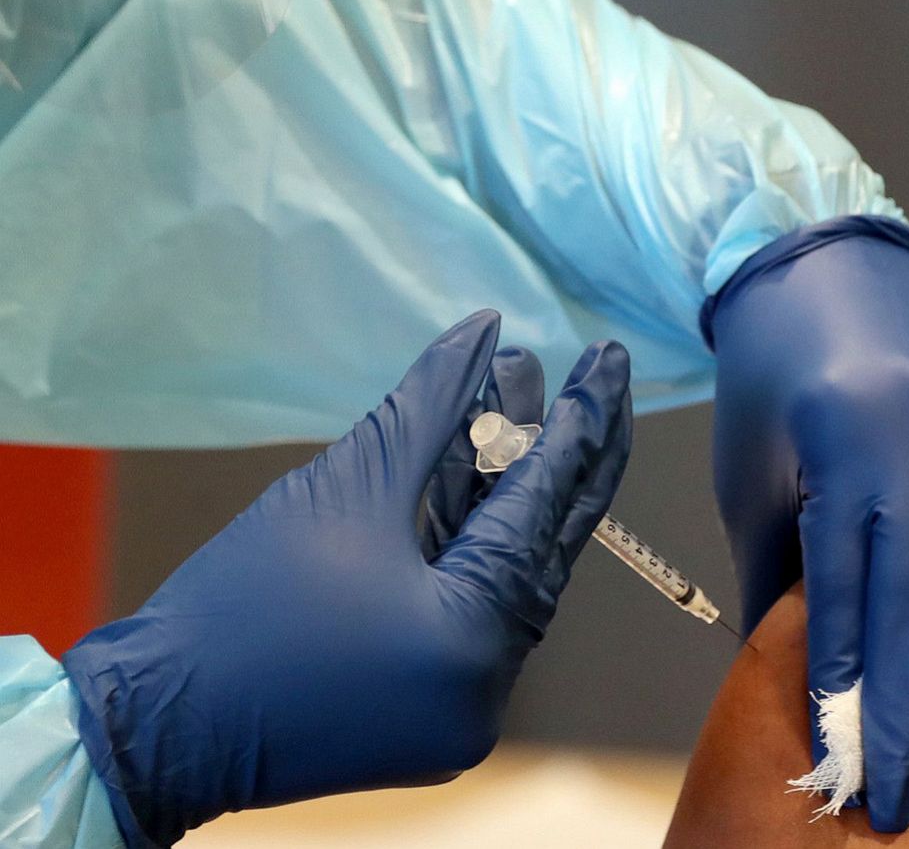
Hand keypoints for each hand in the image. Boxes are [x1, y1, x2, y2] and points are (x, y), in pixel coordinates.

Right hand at [61, 311, 631, 847]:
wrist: (147, 728)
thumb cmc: (238, 608)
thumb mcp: (344, 489)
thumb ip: (430, 409)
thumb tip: (485, 335)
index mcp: (476, 641)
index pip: (549, 508)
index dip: (579, 424)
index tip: (606, 362)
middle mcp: (487, 686)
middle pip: (542, 542)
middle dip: (562, 451)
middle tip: (598, 373)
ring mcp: (458, 706)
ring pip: (502, 571)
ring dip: (507, 487)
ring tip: (516, 393)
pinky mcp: (426, 708)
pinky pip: (467, 607)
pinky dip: (469, 541)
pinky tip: (476, 465)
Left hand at [708, 218, 908, 832]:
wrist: (817, 254)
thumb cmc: (772, 367)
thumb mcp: (754, 469)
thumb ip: (775, 567)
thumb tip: (773, 664)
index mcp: (839, 462)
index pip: (849, 605)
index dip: (847, 691)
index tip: (846, 761)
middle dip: (908, 716)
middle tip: (907, 802)